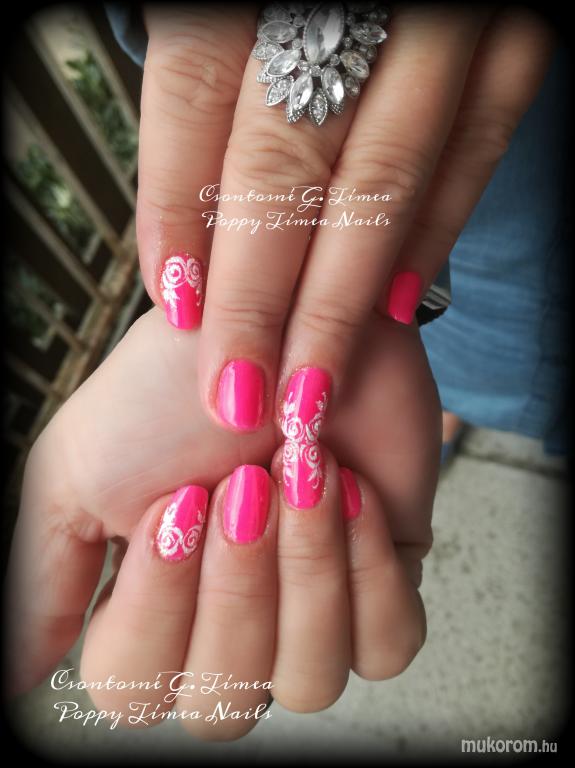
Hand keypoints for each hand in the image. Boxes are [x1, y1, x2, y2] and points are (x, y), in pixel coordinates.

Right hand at [6, 308, 439, 735]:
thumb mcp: (80, 472)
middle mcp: (229, 626)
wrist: (277, 319)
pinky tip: (351, 491)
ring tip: (300, 472)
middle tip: (243, 481)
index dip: (156, 609)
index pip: (135, 692)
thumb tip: (14, 688)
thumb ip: (46, 580)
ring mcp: (310, 610)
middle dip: (235, 586)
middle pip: (224, 706)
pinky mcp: (381, 582)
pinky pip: (386, 645)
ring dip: (302, 569)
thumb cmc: (175, 386)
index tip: (176, 501)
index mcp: (151, 609)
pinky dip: (365, 570)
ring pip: (308, 684)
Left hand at [137, 4, 552, 433]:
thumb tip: (190, 248)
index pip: (193, 93)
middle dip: (256, 297)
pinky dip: (434, 232)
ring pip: (383, 175)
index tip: (176, 310)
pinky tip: (394, 307)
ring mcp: (443, 9)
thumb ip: (217, 107)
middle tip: (237, 393)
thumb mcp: (236, 12)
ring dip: (339, 300)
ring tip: (308, 387)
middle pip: (283, 162)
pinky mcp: (515, 32)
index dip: (176, 209)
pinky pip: (479, 144)